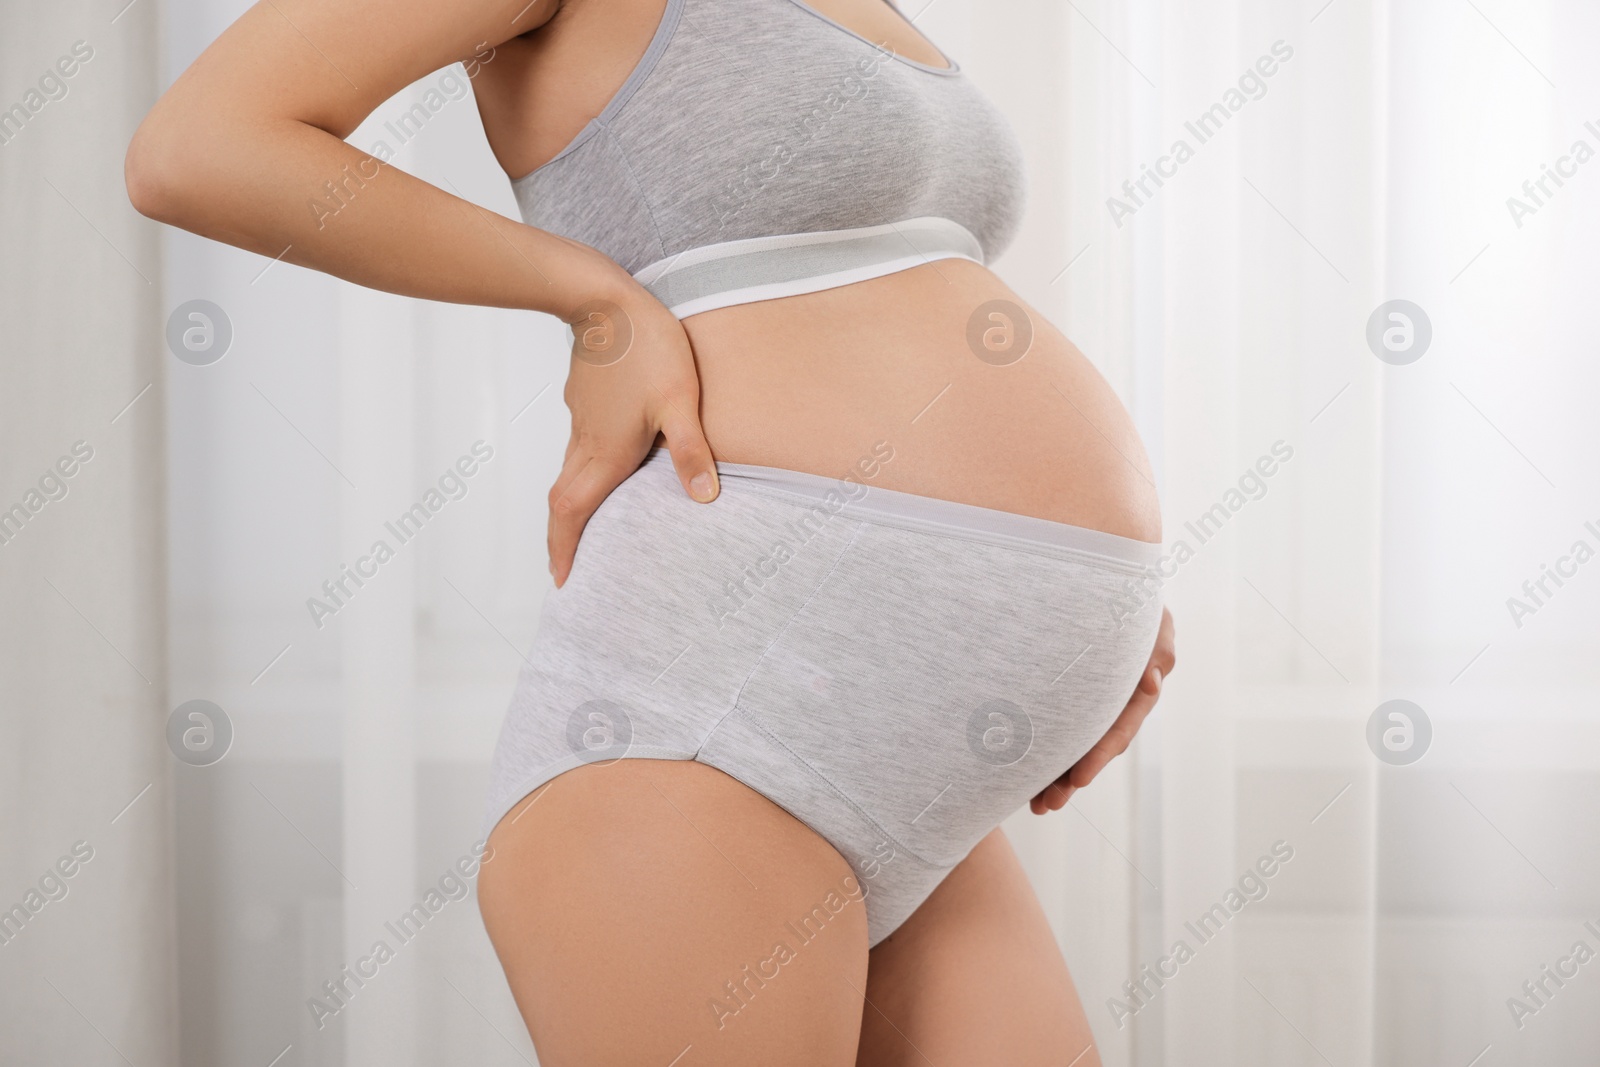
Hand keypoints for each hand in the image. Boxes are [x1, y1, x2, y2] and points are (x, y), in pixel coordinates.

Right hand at [546, 282, 718, 587]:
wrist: (603, 297)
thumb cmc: (645, 346)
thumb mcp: (680, 399)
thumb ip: (691, 450)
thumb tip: (703, 498)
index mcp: (606, 450)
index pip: (571, 512)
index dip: (563, 549)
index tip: (562, 580)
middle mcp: (586, 441)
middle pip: (562, 500)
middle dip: (562, 538)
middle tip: (566, 565)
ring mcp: (582, 420)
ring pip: (570, 473)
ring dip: (573, 505)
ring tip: (590, 525)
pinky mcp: (585, 401)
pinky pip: (579, 448)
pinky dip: (585, 471)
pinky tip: (609, 465)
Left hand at [1030, 607, 1175, 813]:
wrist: (1099, 576)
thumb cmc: (1130, 594)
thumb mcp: (1150, 616)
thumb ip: (1158, 648)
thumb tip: (1151, 684)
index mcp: (1139, 685)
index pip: (1120, 727)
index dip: (1098, 755)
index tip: (1077, 779)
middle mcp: (1119, 697)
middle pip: (1096, 745)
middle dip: (1072, 778)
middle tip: (1047, 805)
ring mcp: (1098, 696)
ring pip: (1077, 741)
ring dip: (1057, 773)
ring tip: (1036, 803)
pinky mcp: (1074, 690)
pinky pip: (1061, 723)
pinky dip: (1048, 748)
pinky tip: (1027, 773)